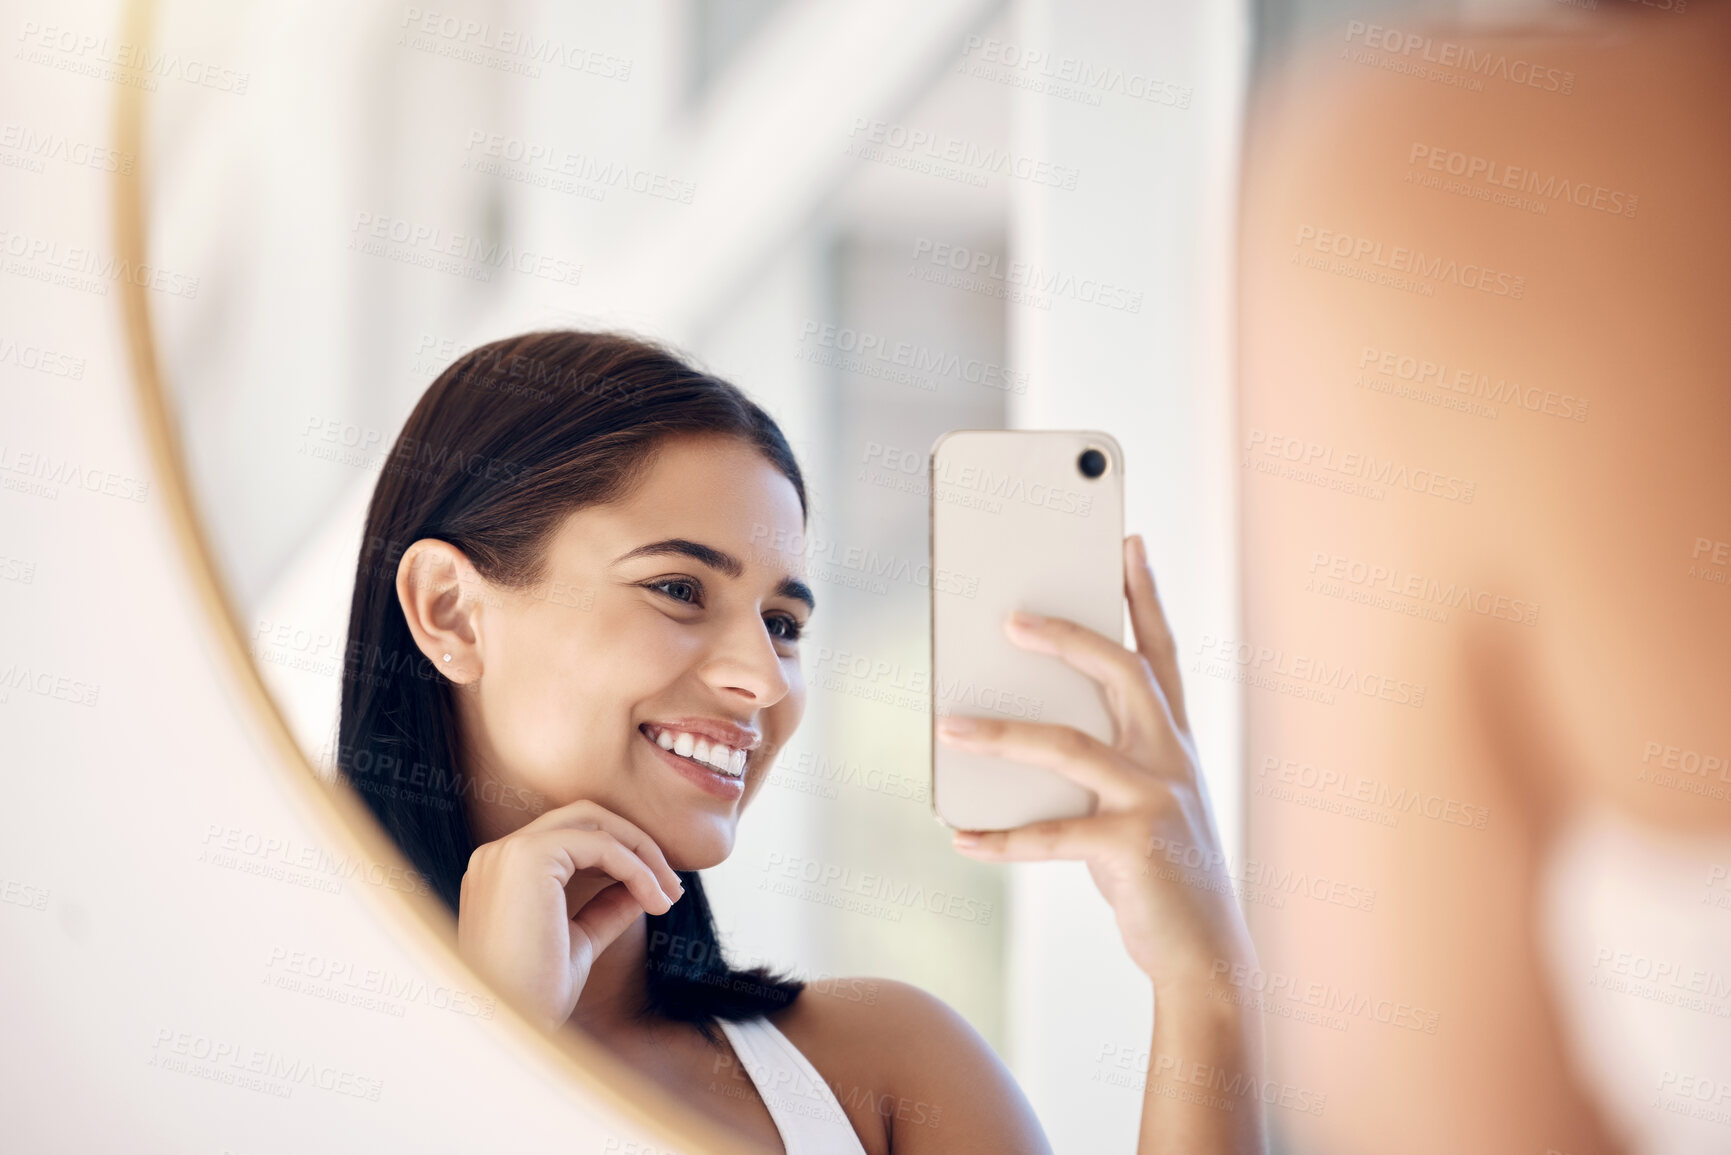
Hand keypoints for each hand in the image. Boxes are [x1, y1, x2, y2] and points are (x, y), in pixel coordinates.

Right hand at [457, 799, 683, 1032]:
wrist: (508, 1032)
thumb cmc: (534, 999)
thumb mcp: (578, 942)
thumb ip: (605, 908)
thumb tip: (643, 887)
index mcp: (500, 873)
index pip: (569, 837)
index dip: (619, 855)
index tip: (658, 890)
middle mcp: (497, 855)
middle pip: (581, 817)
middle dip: (634, 842)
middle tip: (671, 884)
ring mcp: (508, 852)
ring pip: (593, 823)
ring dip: (641, 852)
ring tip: (669, 893)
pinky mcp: (528, 858)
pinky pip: (601, 846)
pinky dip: (636, 868)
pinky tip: (655, 901)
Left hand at [939, 534, 1254, 990]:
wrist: (1207, 953)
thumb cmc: (1160, 868)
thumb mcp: (1137, 800)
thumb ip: (1098, 758)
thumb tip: (1017, 724)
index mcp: (1173, 740)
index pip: (1158, 652)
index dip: (1144, 595)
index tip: (1127, 541)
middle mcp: (1171, 758)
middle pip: (1121, 672)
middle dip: (1069, 635)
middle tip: (1010, 617)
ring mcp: (1157, 799)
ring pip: (1071, 746)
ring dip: (1003, 733)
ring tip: (948, 724)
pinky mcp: (1134, 846)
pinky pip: (1052, 834)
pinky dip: (1002, 837)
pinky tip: (961, 837)